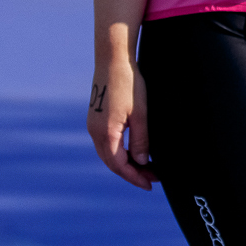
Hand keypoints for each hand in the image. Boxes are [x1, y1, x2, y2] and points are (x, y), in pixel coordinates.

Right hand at [86, 66, 155, 189]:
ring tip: (145, 168)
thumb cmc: (129, 84)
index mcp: (105, 134)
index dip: (135, 177)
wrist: (112, 60)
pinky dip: (119, 152)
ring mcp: (93, 125)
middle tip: (152, 178)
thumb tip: (142, 162)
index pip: (119, 166)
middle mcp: (95, 132)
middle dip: (132, 173)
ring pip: (108, 154)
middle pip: (112, 163)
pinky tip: (132, 152)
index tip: (150, 185)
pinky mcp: (96, 118)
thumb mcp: (140, 114)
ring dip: (125, 163)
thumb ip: (141, 140)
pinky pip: (106, 143)